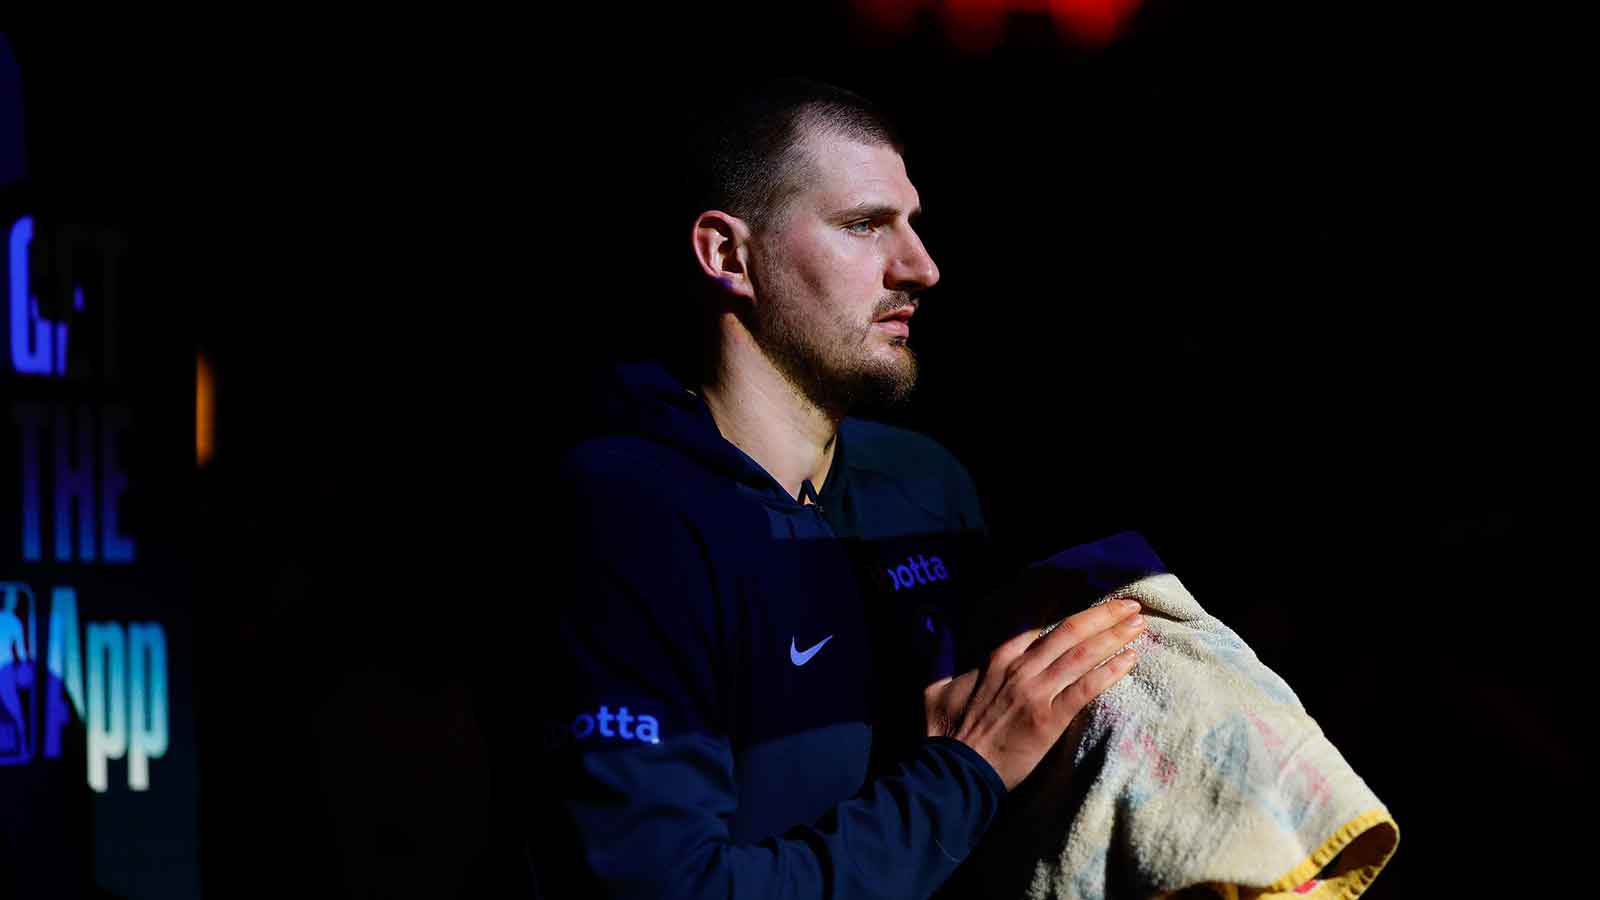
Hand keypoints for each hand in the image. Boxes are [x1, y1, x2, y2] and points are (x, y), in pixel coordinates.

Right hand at [923, 598, 1144, 789]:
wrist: (955, 770)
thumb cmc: (944, 732)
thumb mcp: (934, 686)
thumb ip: (938, 653)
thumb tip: (930, 624)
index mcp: (997, 658)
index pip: (1039, 623)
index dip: (1066, 607)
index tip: (1089, 596)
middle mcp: (1020, 668)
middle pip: (1069, 631)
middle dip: (1103, 614)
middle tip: (1130, 604)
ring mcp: (1037, 692)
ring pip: (1083, 654)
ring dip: (1115, 636)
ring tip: (1138, 624)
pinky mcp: (1050, 719)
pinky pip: (1086, 689)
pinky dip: (1110, 671)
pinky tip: (1131, 660)